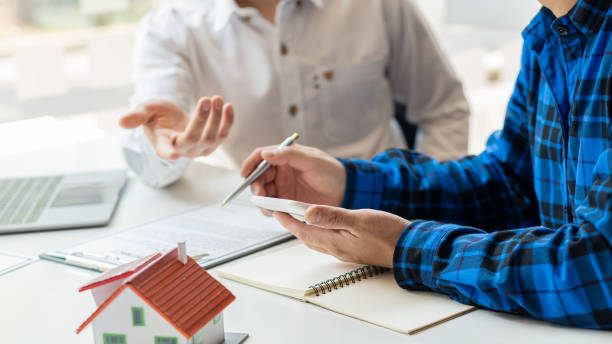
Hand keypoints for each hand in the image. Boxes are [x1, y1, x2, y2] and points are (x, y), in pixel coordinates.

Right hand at [119, 96, 233, 159]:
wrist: (172, 120)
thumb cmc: (157, 116)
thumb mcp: (146, 111)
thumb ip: (136, 116)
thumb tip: (121, 122)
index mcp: (163, 145)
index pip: (164, 151)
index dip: (168, 153)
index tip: (172, 155)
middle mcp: (182, 150)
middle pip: (195, 139)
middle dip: (202, 119)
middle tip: (206, 99)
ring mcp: (199, 149)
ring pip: (212, 138)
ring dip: (217, 118)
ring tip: (217, 98)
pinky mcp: (212, 143)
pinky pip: (223, 135)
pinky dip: (228, 121)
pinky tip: (228, 106)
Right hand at [240, 145, 345, 213]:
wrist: (346, 191)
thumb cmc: (331, 171)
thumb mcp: (312, 160)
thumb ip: (289, 155)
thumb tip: (267, 153)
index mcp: (285, 156)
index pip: (261, 156)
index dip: (250, 164)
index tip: (245, 173)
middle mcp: (281, 171)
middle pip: (258, 176)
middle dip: (256, 185)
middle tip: (260, 194)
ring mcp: (283, 187)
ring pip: (263, 192)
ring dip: (261, 199)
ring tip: (268, 205)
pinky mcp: (287, 201)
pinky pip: (272, 206)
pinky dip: (269, 209)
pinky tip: (274, 212)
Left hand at [275, 206, 409, 267]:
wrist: (410, 248)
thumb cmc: (389, 234)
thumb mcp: (359, 220)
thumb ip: (333, 216)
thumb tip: (308, 212)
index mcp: (335, 242)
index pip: (303, 230)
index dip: (287, 220)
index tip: (275, 210)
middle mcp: (336, 249)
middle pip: (306, 237)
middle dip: (292, 225)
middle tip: (281, 212)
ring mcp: (344, 251)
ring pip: (316, 240)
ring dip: (304, 229)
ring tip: (297, 216)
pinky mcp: (352, 249)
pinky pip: (327, 241)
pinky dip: (318, 231)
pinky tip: (322, 224)